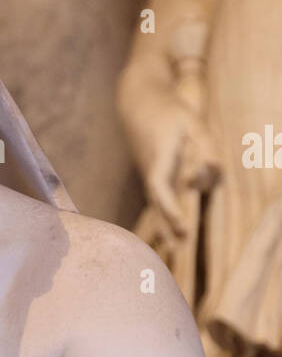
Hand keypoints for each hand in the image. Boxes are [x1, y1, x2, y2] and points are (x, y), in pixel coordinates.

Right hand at [118, 59, 219, 238]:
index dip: (171, 209)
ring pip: (158, 203)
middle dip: (167, 226)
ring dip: (166, 225)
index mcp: (159, 158)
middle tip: (177, 251)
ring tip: (175, 249)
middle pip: (157, 203)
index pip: (161, 188)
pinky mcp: (154, 175)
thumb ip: (206, 145)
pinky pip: (160, 199)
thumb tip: (216, 171)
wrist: (139, 104)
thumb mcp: (193, 121)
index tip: (183, 227)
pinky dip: (165, 215)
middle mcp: (152, 170)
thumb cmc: (169, 112)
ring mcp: (151, 174)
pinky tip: (171, 233)